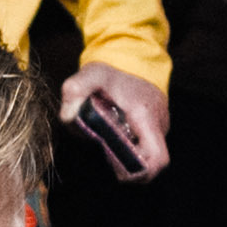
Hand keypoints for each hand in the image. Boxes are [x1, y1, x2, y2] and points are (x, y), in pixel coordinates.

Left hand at [66, 60, 169, 179]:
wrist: (133, 53)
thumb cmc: (113, 67)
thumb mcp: (90, 74)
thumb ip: (75, 91)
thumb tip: (67, 115)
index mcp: (145, 116)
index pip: (156, 160)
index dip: (138, 172)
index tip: (118, 166)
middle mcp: (158, 125)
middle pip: (150, 163)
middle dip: (126, 164)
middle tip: (105, 149)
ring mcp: (159, 126)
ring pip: (146, 154)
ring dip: (125, 153)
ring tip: (107, 135)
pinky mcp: (154, 126)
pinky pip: (144, 145)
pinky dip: (128, 145)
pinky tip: (114, 131)